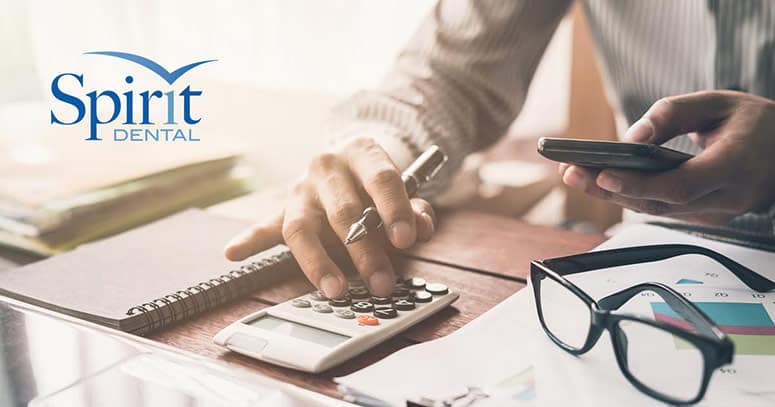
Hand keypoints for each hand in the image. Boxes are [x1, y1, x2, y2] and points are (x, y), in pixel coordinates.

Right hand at [223, 138, 435, 297]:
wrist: (349, 161)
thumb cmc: (377, 183)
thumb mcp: (404, 190)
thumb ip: (415, 209)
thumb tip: (422, 229)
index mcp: (361, 154)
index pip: (381, 179)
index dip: (395, 209)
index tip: (406, 240)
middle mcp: (327, 167)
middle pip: (343, 210)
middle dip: (364, 250)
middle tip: (382, 281)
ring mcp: (301, 189)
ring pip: (302, 226)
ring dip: (319, 262)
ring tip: (335, 289)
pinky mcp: (283, 209)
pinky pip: (265, 226)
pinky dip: (249, 241)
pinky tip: (233, 252)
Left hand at [560, 90, 774, 224]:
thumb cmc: (754, 123)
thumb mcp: (716, 102)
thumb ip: (671, 115)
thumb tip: (630, 139)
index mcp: (735, 166)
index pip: (679, 186)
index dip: (638, 184)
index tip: (602, 173)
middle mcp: (728, 197)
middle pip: (659, 203)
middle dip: (609, 190)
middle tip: (571, 174)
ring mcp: (718, 213)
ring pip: (657, 211)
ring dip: (613, 195)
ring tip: (576, 176)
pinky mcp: (707, 217)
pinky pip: (664, 209)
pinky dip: (632, 196)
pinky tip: (602, 183)